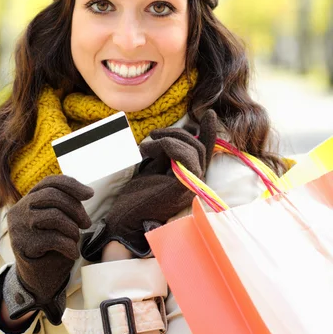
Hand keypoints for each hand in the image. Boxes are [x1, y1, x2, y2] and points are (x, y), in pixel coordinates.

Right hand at [3, 175, 92, 324]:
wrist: (38, 277)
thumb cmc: (52, 245)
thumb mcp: (59, 220)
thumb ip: (65, 205)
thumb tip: (87, 192)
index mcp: (29, 199)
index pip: (50, 182)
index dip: (72, 185)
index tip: (90, 194)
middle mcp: (19, 209)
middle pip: (52, 196)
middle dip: (75, 208)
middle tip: (86, 223)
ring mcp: (18, 226)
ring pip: (53, 216)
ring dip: (72, 228)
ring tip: (75, 239)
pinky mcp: (22, 245)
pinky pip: (54, 238)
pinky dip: (69, 246)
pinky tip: (72, 253)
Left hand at [81, 110, 216, 260]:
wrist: (124, 219)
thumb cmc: (136, 196)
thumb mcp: (153, 168)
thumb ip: (165, 154)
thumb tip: (171, 137)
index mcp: (190, 177)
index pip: (205, 151)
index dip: (210, 133)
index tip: (209, 114)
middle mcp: (195, 182)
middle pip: (198, 147)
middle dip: (177, 133)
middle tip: (153, 133)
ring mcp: (192, 186)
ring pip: (193, 149)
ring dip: (169, 139)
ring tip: (146, 146)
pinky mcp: (183, 188)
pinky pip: (185, 158)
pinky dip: (169, 146)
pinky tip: (149, 150)